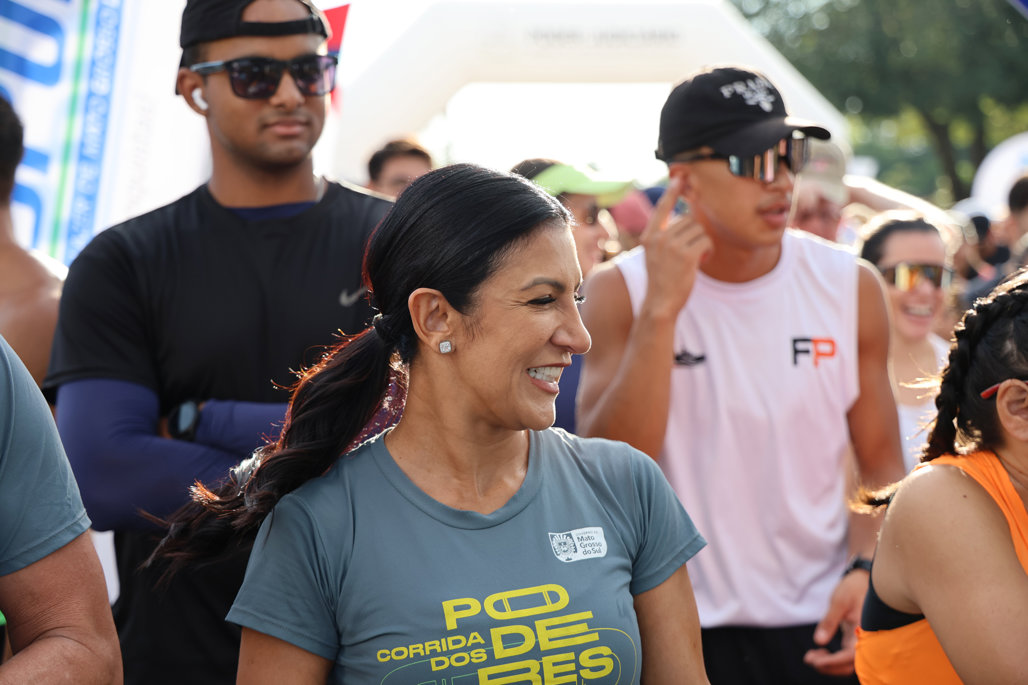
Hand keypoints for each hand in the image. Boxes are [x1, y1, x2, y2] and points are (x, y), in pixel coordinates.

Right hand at [640, 177, 711, 319]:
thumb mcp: (656, 255)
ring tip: (696, 259)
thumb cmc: (661, 281)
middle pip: (688, 220)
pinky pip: (706, 241)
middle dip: (695, 234)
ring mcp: (671, 246)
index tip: (679, 179)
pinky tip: (702, 262)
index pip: (662, 209)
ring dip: (703, 243)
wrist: (660, 303)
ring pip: (699, 230)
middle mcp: (658, 238)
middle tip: (692, 253)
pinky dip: (708, 251)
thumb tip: (685, 219)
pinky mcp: (686, 256)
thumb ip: (664, 237)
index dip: (672, 193)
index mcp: (649, 237)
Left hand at [803, 569, 867, 675]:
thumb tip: (818, 641)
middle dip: (828, 666)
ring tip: (810, 657)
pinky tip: (819, 651)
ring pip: (847, 663)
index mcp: (866, 633)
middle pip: (849, 665)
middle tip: (809, 659)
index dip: (832, 662)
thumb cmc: (853, 588)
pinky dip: (832, 658)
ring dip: (829, 664)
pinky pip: (845, 655)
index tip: (815, 661)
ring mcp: (861, 640)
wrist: (863, 578)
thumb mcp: (839, 602)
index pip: (849, 657)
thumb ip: (829, 622)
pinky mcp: (855, 638)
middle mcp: (866, 640)